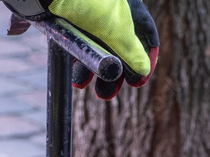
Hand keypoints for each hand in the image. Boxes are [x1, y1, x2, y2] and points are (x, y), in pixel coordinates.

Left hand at [8, 0, 159, 98]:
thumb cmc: (86, 2)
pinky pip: (74, 43)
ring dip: (90, 71)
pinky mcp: (64, 19)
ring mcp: (85, 14)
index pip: (145, 34)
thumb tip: (143, 71)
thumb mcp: (115, 30)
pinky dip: (75, 61)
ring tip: (82, 86)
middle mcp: (108, 9)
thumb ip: (132, 51)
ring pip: (94, 47)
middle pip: (118, 46)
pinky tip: (73, 77)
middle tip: (106, 94)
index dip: (145, 60)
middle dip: (113, 73)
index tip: (137, 83)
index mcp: (127, 5)